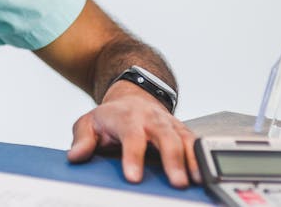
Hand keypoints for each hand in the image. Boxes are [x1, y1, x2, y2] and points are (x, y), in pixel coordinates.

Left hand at [67, 81, 200, 187]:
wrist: (133, 98)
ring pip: (185, 139)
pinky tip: (204, 175)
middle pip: (165, 137)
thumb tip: (75, 156)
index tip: (133, 177)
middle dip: (172, 160)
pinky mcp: (183, 131)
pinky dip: (201, 158)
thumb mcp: (89, 123)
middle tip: (176, 183)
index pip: (131, 136)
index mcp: (127, 117)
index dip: (133, 156)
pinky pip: (196, 143)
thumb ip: (82, 139)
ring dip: (192, 160)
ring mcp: (170, 124)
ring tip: (196, 180)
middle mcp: (152, 119)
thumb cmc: (111, 117)